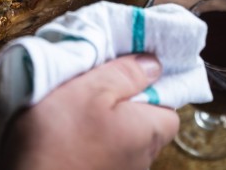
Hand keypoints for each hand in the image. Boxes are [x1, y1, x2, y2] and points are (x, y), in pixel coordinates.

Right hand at [0, 54, 179, 169]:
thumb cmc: (57, 139)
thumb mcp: (89, 89)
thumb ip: (125, 74)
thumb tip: (153, 65)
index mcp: (147, 132)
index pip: (168, 108)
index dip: (149, 89)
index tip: (125, 75)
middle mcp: (140, 160)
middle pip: (143, 125)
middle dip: (123, 107)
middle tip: (92, 89)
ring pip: (119, 140)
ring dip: (102, 126)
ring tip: (73, 113)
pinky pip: (100, 154)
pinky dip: (87, 144)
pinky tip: (65, 137)